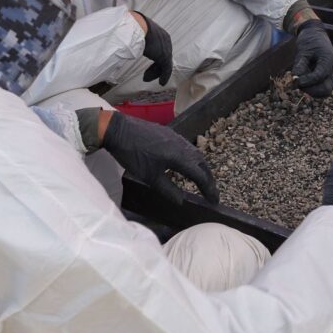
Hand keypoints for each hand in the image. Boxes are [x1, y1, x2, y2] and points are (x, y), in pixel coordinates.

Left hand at [100, 111, 219, 204]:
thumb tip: (181, 202)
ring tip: (202, 180)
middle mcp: (182, 145)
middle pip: (202, 163)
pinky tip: (187, 164)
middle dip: (208, 179)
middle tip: (211, 192)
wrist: (118, 130)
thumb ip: (168, 190)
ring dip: (201, 168)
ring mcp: (176, 137)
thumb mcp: (150, 177)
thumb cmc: (132, 155)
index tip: (214, 200)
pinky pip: (187, 148)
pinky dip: (192, 159)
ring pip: (195, 154)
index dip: (208, 189)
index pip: (200, 175)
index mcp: (179, 157)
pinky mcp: (169, 134)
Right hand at [133, 11, 172, 85]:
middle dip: (155, 67)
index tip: (148, 64)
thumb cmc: (133, 27)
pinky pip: (167, 69)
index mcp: (160, 33)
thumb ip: (137, 37)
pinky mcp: (165, 56)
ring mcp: (166, 49)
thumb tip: (125, 37)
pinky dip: (164, 77)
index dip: (154, 58)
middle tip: (146, 75)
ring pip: (164, 64)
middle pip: (162, 57)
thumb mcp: (137, 32)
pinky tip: (161, 83)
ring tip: (146, 79)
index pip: (159, 48)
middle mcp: (166, 41)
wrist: (137, 27)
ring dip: (156, 73)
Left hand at [292, 19, 332, 97]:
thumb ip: (300, 65)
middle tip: (298, 84)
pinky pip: (322, 87)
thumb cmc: (309, 40)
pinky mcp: (327, 76)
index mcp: (328, 60)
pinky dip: (313, 87)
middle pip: (326, 89)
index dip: (306, 81)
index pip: (319, 77)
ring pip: (325, 91)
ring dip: (312, 90)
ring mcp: (332, 73)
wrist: (316, 33)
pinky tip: (304, 80)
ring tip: (300, 81)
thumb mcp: (302, 51)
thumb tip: (295, 79)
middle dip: (311, 90)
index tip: (295, 81)